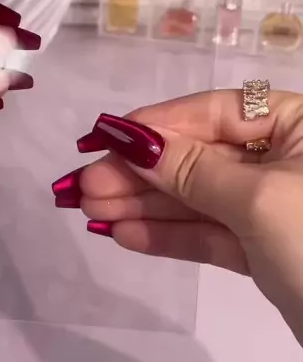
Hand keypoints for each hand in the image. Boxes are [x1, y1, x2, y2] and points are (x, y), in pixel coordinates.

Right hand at [52, 90, 302, 345]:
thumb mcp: (257, 198)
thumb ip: (191, 169)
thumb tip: (130, 139)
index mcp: (299, 124)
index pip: (216, 111)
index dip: (157, 125)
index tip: (104, 138)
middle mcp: (286, 157)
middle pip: (199, 156)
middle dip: (140, 172)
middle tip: (81, 184)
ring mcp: (273, 205)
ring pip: (198, 198)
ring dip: (143, 204)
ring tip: (86, 208)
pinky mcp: (264, 249)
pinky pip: (209, 234)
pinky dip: (167, 236)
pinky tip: (122, 234)